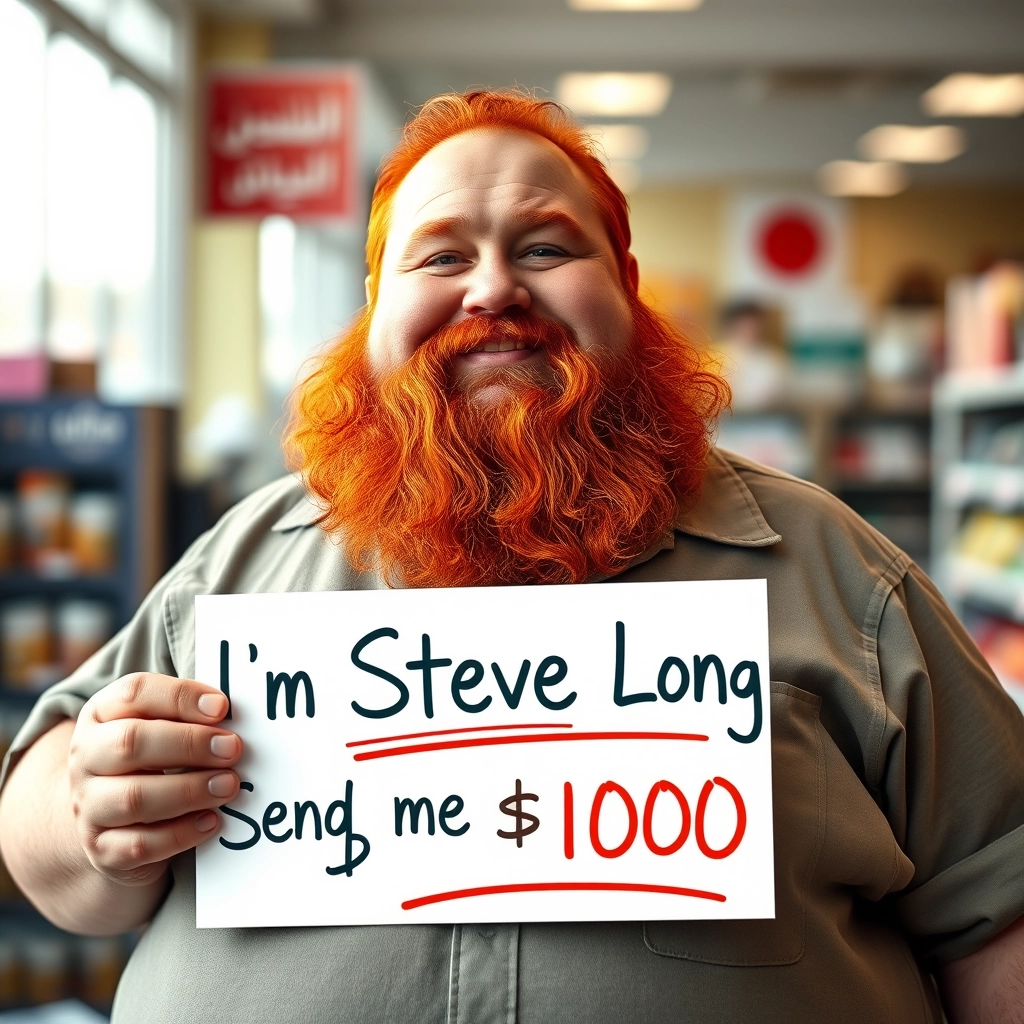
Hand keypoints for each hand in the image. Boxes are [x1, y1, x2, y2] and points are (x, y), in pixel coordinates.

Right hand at [68, 674, 241, 886]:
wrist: (109, 819)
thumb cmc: (149, 758)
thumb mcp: (161, 725)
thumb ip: (189, 715)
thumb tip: (230, 714)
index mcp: (101, 714)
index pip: (134, 693)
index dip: (180, 697)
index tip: (221, 707)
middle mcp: (86, 757)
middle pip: (130, 742)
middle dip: (189, 744)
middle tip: (232, 749)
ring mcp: (88, 805)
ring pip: (134, 797)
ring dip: (189, 790)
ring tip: (228, 785)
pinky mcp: (101, 849)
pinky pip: (140, 845)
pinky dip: (181, 833)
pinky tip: (212, 821)